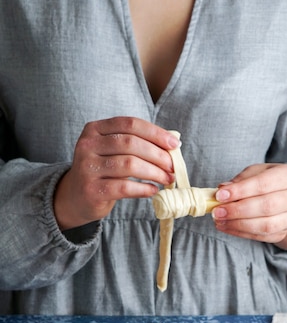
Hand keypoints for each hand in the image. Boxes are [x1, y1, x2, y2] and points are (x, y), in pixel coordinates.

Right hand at [54, 117, 178, 229]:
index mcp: (95, 129)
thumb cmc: (103, 171)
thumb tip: (172, 143)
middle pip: (131, 143)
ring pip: (129, 164)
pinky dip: (143, 188)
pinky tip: (153, 190)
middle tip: (173, 166)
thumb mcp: (112, 151)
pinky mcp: (92, 189)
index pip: (130, 124)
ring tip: (167, 179)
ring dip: (154, 172)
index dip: (155, 133)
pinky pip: (124, 187)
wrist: (75, 198)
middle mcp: (88, 145)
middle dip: (158, 155)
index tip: (175, 144)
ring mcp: (87, 167)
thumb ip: (136, 143)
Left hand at [212, 163, 286, 249]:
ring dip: (239, 224)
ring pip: (266, 225)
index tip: (220, 195)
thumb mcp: (255, 173)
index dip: (240, 191)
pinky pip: (262, 237)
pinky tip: (227, 227)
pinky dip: (241, 233)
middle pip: (267, 206)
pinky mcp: (284, 232)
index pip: (263, 184)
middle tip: (217, 211)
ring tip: (220, 221)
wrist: (286, 198)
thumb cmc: (267, 182)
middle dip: (238, 210)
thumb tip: (222, 190)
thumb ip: (240, 180)